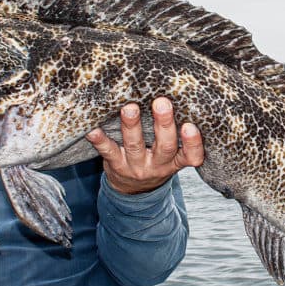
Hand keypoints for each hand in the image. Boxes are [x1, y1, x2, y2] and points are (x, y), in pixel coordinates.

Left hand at [86, 97, 203, 194]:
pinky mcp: (115, 165)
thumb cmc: (155, 161)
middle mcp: (157, 166)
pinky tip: (92, 129)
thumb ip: (174, 133)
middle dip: (163, 124)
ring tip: (129, 109)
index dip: (192, 143)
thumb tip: (175, 94)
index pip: (190, 156)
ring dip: (132, 126)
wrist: (132, 191)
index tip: (190, 126)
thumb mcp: (171, 155)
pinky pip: (107, 151)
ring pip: (135, 146)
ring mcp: (135, 166)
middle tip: (162, 103)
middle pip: (164, 146)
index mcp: (175, 161)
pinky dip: (99, 139)